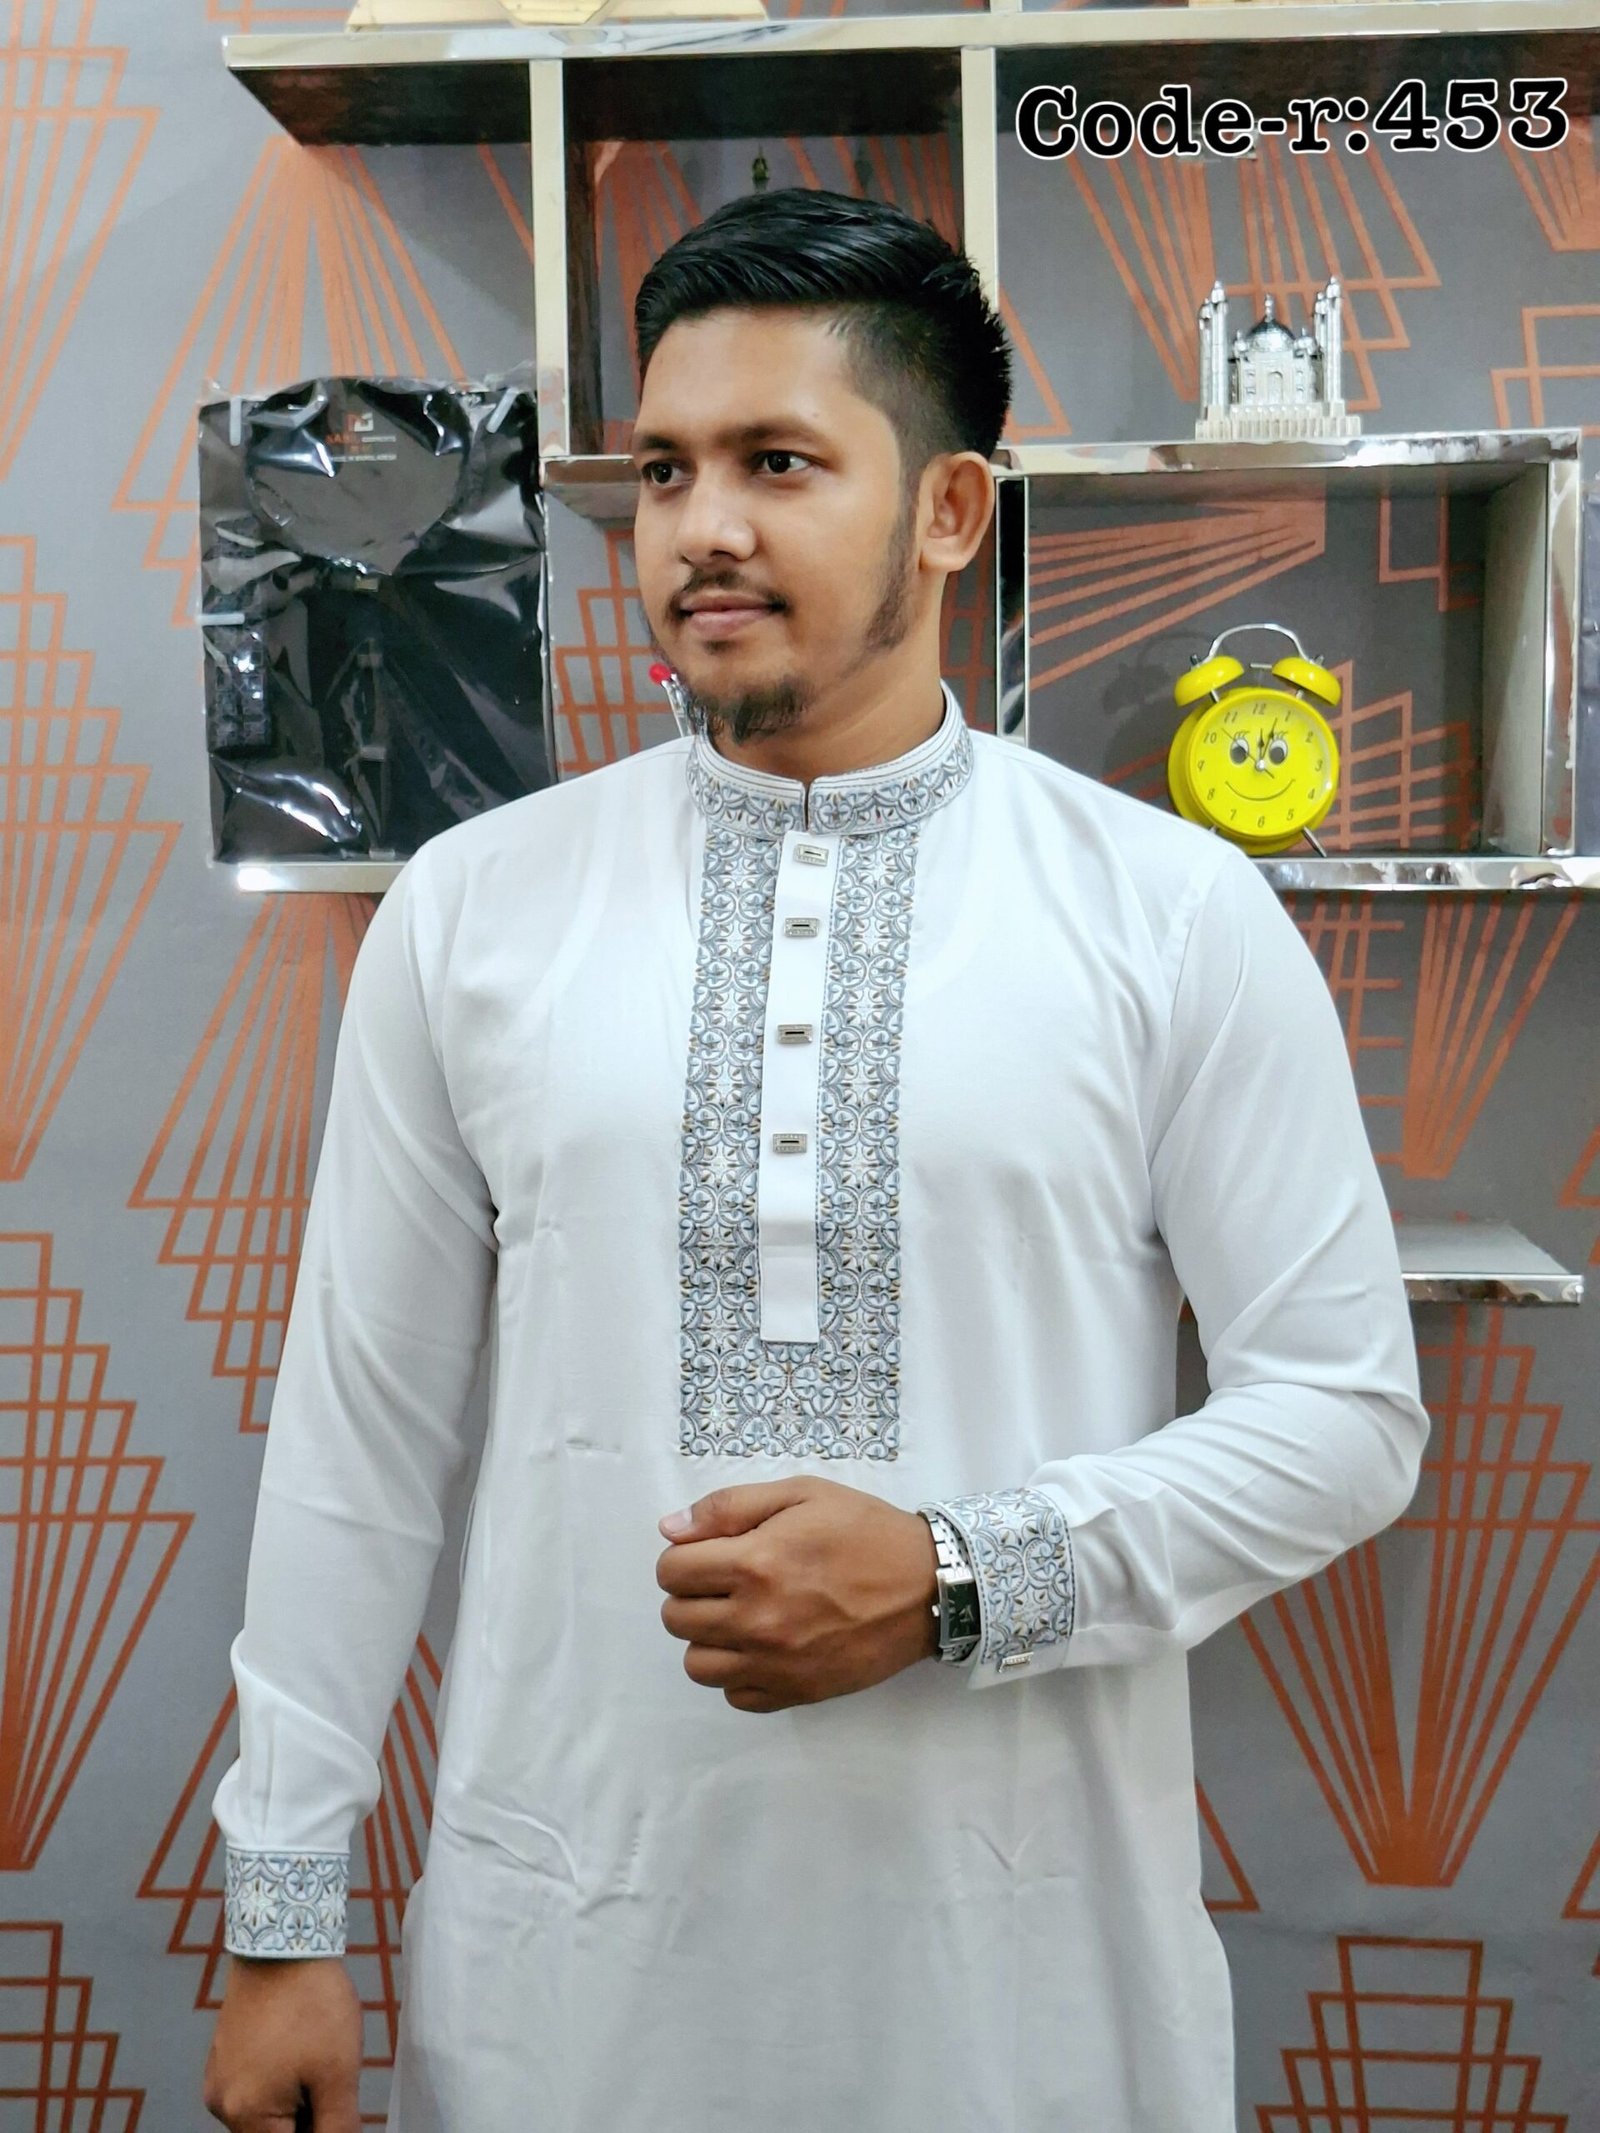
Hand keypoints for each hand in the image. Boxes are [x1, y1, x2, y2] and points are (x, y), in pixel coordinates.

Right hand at [203, 1955, 361, 2131]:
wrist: (282, 1940)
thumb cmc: (311, 2004)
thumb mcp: (337, 2072)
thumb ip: (337, 2127)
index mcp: (245, 2114)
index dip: (319, 2132)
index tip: (334, 2107)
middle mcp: (221, 2104)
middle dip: (307, 2118)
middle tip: (331, 2082)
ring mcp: (218, 2078)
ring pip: (265, 2113)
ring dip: (295, 2101)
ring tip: (318, 2058)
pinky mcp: (223, 2055)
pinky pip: (254, 2087)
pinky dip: (281, 2081)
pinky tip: (301, 2049)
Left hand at [656, 1476, 939, 1711]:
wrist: (928, 1587)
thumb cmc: (864, 1532)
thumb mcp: (801, 1495)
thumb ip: (728, 1508)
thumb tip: (670, 1529)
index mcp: (755, 1563)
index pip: (671, 1572)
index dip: (685, 1556)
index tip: (710, 1553)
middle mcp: (757, 1619)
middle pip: (676, 1618)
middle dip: (693, 1594)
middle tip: (728, 1581)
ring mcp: (776, 1663)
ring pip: (697, 1664)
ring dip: (710, 1638)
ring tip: (742, 1616)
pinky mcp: (796, 1692)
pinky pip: (735, 1696)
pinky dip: (740, 1673)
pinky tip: (765, 1647)